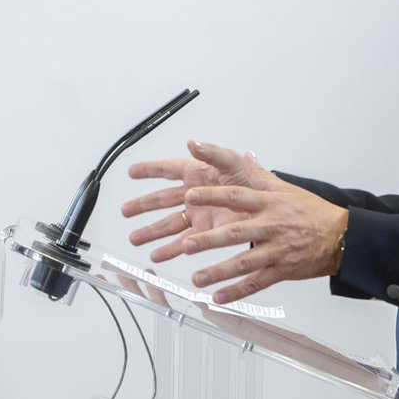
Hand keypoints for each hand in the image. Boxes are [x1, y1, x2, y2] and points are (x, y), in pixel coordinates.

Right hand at [122, 140, 267, 261]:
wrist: (273, 211)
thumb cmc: (256, 183)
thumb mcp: (236, 164)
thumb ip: (214, 153)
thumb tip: (194, 143)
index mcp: (200, 174)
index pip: (170, 169)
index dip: (151, 169)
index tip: (132, 171)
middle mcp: (196, 194)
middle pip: (163, 199)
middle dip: (144, 205)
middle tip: (125, 210)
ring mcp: (199, 215)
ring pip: (169, 223)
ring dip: (151, 231)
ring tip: (135, 239)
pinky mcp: (206, 234)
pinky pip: (183, 243)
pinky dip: (170, 250)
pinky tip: (157, 255)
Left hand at [179, 176, 348, 304]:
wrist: (342, 236)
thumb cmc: (314, 213)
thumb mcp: (287, 189)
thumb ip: (261, 175)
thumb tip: (245, 156)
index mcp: (270, 204)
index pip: (237, 197)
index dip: (213, 196)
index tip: (191, 197)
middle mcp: (271, 226)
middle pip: (237, 233)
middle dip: (210, 240)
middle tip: (188, 244)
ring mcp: (277, 250)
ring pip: (244, 262)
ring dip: (219, 271)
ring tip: (197, 278)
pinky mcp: (283, 269)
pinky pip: (258, 283)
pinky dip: (238, 291)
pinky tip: (220, 297)